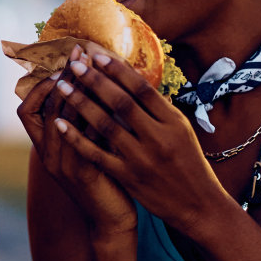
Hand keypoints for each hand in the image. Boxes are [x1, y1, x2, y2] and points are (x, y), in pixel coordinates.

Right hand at [17, 49, 134, 236]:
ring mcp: (61, 165)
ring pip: (58, 119)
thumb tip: (92, 85)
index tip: (62, 62)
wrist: (111, 220)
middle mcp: (47, 155)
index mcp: (45, 148)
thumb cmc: (104, 180)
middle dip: (60, 77)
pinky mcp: (80, 173)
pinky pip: (81, 137)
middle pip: (41, 108)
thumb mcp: (88, 148)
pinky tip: (108, 98)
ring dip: (74, 90)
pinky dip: (92, 115)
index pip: (26, 109)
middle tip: (77, 53)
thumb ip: (83, 122)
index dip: (40, 85)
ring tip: (91, 69)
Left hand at [47, 45, 224, 230]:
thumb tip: (133, 76)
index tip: (97, 54)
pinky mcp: (129, 177)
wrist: (199, 206)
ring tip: (63, 87)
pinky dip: (77, 139)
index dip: (118, 70)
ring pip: (106, 125)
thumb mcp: (181, 131)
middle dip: (95, 80)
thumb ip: (158, 108)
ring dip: (81, 104)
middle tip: (73, 64)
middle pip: (121, 102)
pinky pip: (97, 154)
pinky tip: (61, 124)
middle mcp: (159, 138)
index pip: (142, 89)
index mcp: (174, 122)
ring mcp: (142, 159)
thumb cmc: (189, 163)